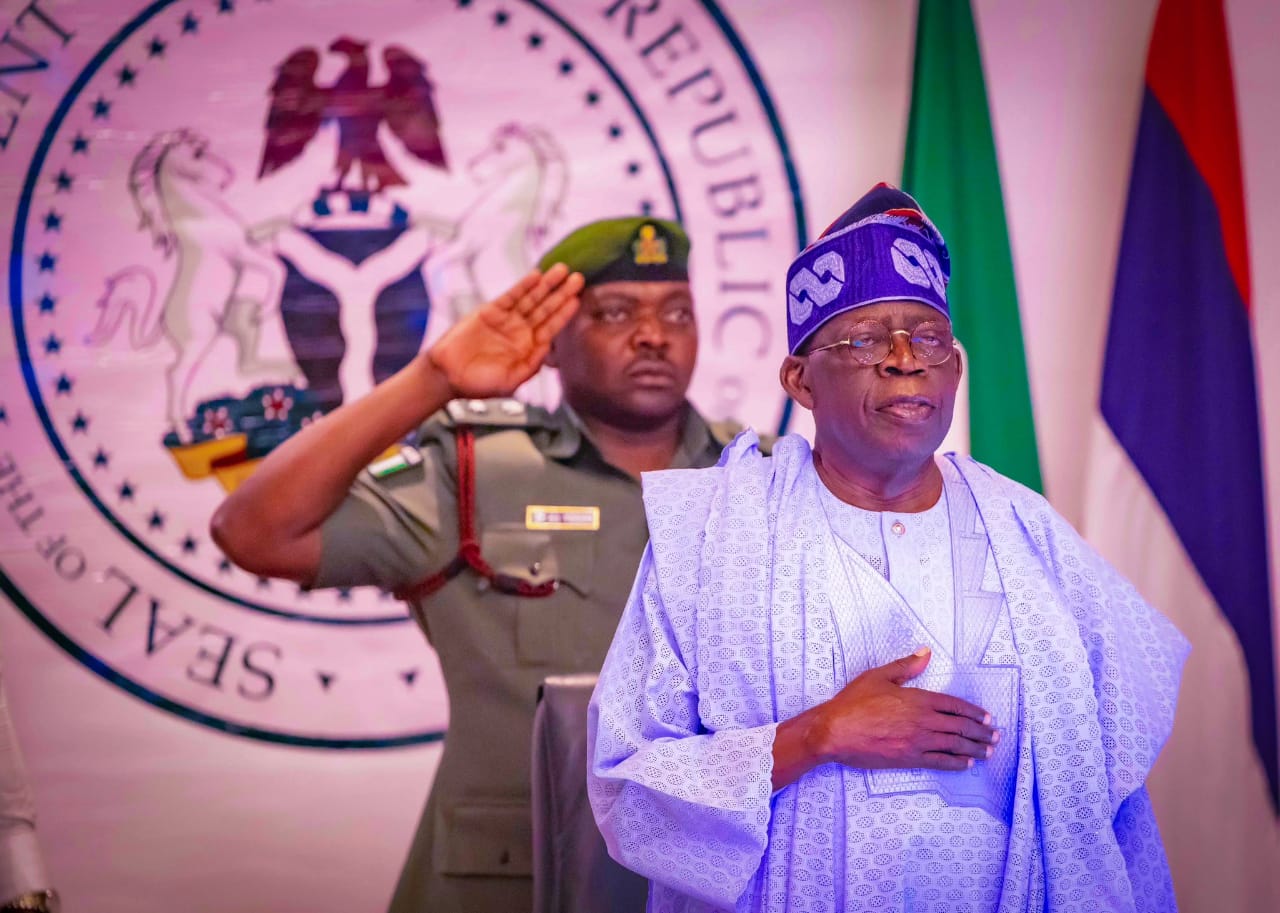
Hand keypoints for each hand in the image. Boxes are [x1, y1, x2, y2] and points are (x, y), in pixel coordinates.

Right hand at [427, 264, 583, 398]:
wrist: (448, 377)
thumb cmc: (479, 385)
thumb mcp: (512, 380)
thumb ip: (532, 365)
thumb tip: (549, 347)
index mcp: (529, 348)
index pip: (552, 327)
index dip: (564, 313)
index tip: (578, 300)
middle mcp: (520, 331)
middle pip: (545, 308)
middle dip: (561, 293)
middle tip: (578, 278)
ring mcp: (506, 320)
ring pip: (530, 299)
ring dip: (546, 285)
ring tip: (561, 270)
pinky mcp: (490, 311)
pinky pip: (510, 296)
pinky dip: (522, 286)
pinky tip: (536, 276)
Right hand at [810, 647, 996, 771]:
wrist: (835, 731)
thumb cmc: (853, 702)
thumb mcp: (878, 676)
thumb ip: (905, 666)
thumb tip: (926, 653)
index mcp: (917, 699)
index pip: (953, 705)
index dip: (972, 711)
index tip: (986, 717)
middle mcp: (922, 721)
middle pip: (959, 726)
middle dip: (980, 731)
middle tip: (994, 735)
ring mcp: (917, 741)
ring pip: (954, 745)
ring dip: (975, 747)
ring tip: (988, 751)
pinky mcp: (909, 758)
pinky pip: (939, 761)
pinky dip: (956, 762)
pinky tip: (966, 763)